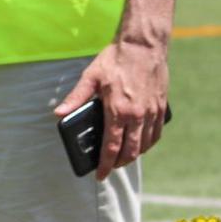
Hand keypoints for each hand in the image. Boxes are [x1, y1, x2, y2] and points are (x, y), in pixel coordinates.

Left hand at [55, 42, 169, 180]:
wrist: (143, 46)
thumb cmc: (115, 60)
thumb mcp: (90, 77)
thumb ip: (75, 98)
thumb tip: (59, 113)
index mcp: (118, 110)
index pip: (111, 146)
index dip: (105, 164)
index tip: (99, 175)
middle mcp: (137, 115)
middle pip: (130, 151)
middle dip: (119, 164)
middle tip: (110, 167)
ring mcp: (151, 112)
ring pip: (145, 145)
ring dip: (134, 155)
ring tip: (123, 157)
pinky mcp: (161, 107)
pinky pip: (156, 134)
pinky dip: (148, 144)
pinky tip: (140, 143)